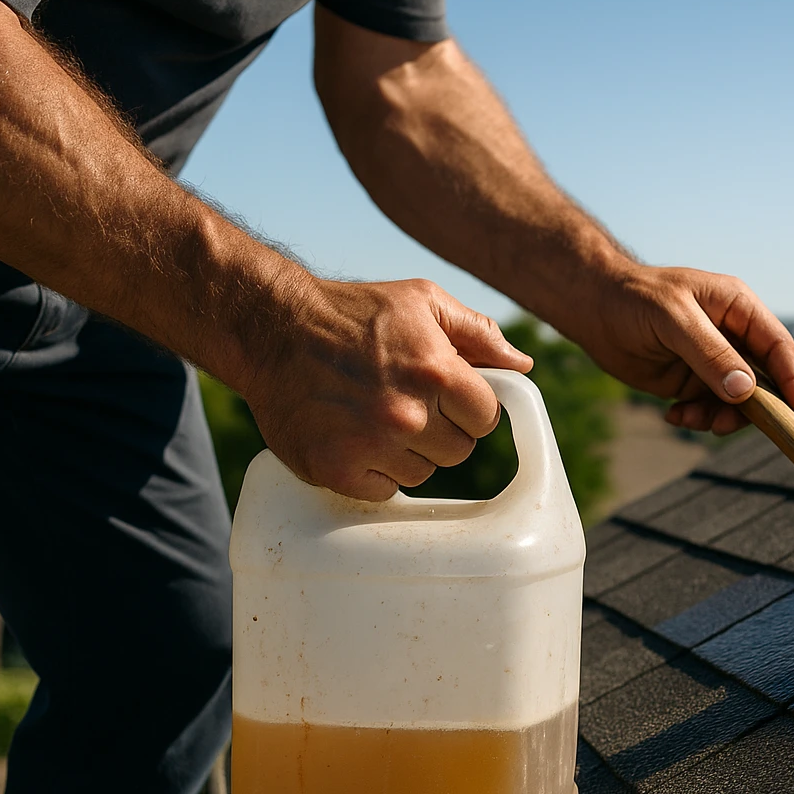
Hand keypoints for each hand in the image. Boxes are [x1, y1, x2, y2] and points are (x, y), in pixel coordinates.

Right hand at [240, 277, 531, 500]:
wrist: (270, 329)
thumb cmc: (353, 312)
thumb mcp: (421, 302)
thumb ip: (478, 333)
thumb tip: (523, 364)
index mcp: (436, 372)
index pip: (486, 418)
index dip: (468, 406)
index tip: (445, 395)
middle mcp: (407, 414)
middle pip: (458, 451)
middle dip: (440, 429)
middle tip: (404, 402)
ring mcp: (370, 446)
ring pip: (423, 474)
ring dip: (407, 452)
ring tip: (375, 415)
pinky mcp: (336, 470)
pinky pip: (383, 492)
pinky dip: (373, 472)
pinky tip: (354, 437)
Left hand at [562, 264, 793, 433]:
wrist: (591, 309)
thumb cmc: (634, 299)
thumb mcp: (675, 320)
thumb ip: (711, 354)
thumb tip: (747, 390)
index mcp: (739, 308)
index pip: (779, 348)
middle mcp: (733, 335)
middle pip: (764, 382)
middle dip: (749, 408)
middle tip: (721, 424)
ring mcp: (713, 361)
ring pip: (738, 403)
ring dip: (718, 418)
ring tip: (686, 417)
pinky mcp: (693, 381)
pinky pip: (711, 410)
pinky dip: (697, 419)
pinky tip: (673, 415)